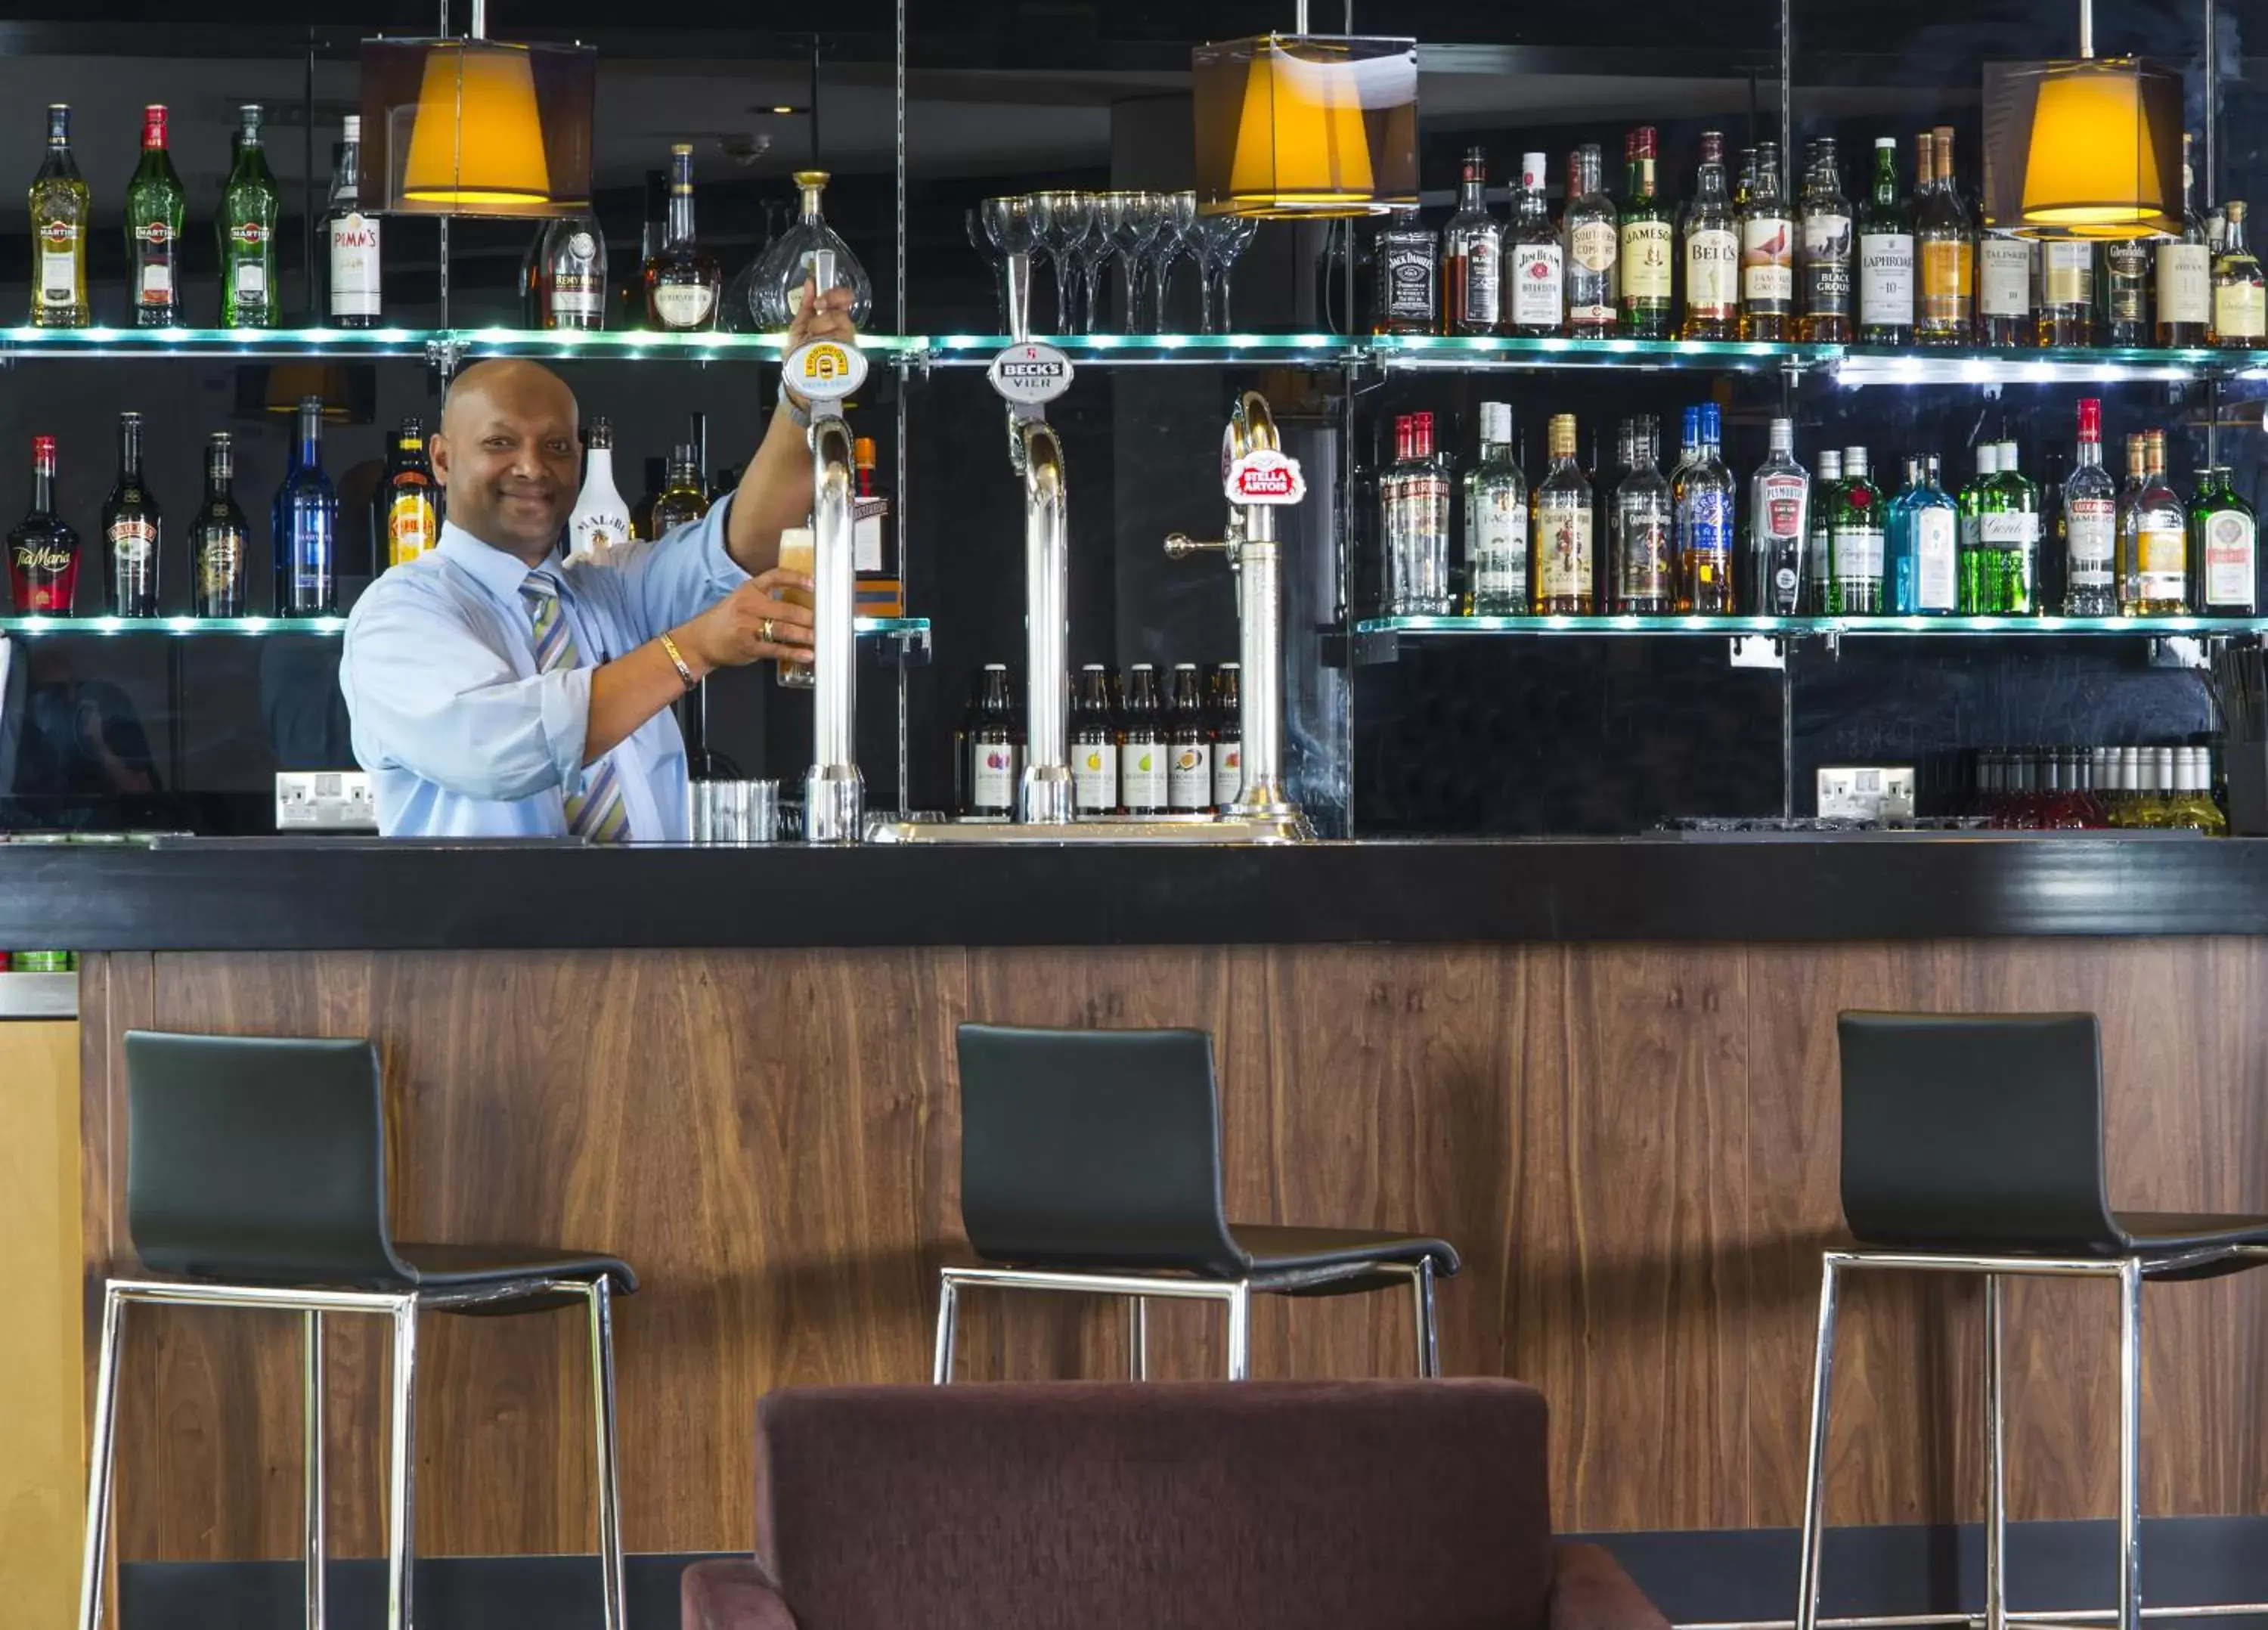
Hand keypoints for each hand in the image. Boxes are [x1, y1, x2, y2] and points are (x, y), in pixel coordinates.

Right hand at [673, 570, 815, 673]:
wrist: (701, 640)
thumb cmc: (726, 620)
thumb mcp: (743, 599)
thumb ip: (768, 599)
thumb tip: (801, 603)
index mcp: (750, 589)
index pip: (776, 577)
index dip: (796, 578)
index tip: (814, 583)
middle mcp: (749, 605)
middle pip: (786, 609)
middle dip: (809, 617)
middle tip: (825, 621)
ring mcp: (749, 627)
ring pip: (784, 629)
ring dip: (805, 635)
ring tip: (819, 638)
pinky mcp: (749, 646)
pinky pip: (776, 650)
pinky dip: (794, 653)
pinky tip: (807, 655)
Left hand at [782, 275, 858, 408]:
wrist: (798, 386)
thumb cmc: (798, 358)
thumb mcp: (798, 329)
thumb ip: (806, 307)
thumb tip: (810, 283)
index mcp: (831, 322)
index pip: (842, 301)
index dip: (835, 295)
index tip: (820, 300)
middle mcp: (843, 332)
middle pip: (842, 314)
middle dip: (826, 314)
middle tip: (814, 322)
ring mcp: (848, 346)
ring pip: (842, 326)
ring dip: (822, 330)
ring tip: (812, 341)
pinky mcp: (850, 360)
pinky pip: (843, 342)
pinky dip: (828, 342)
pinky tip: (820, 349)